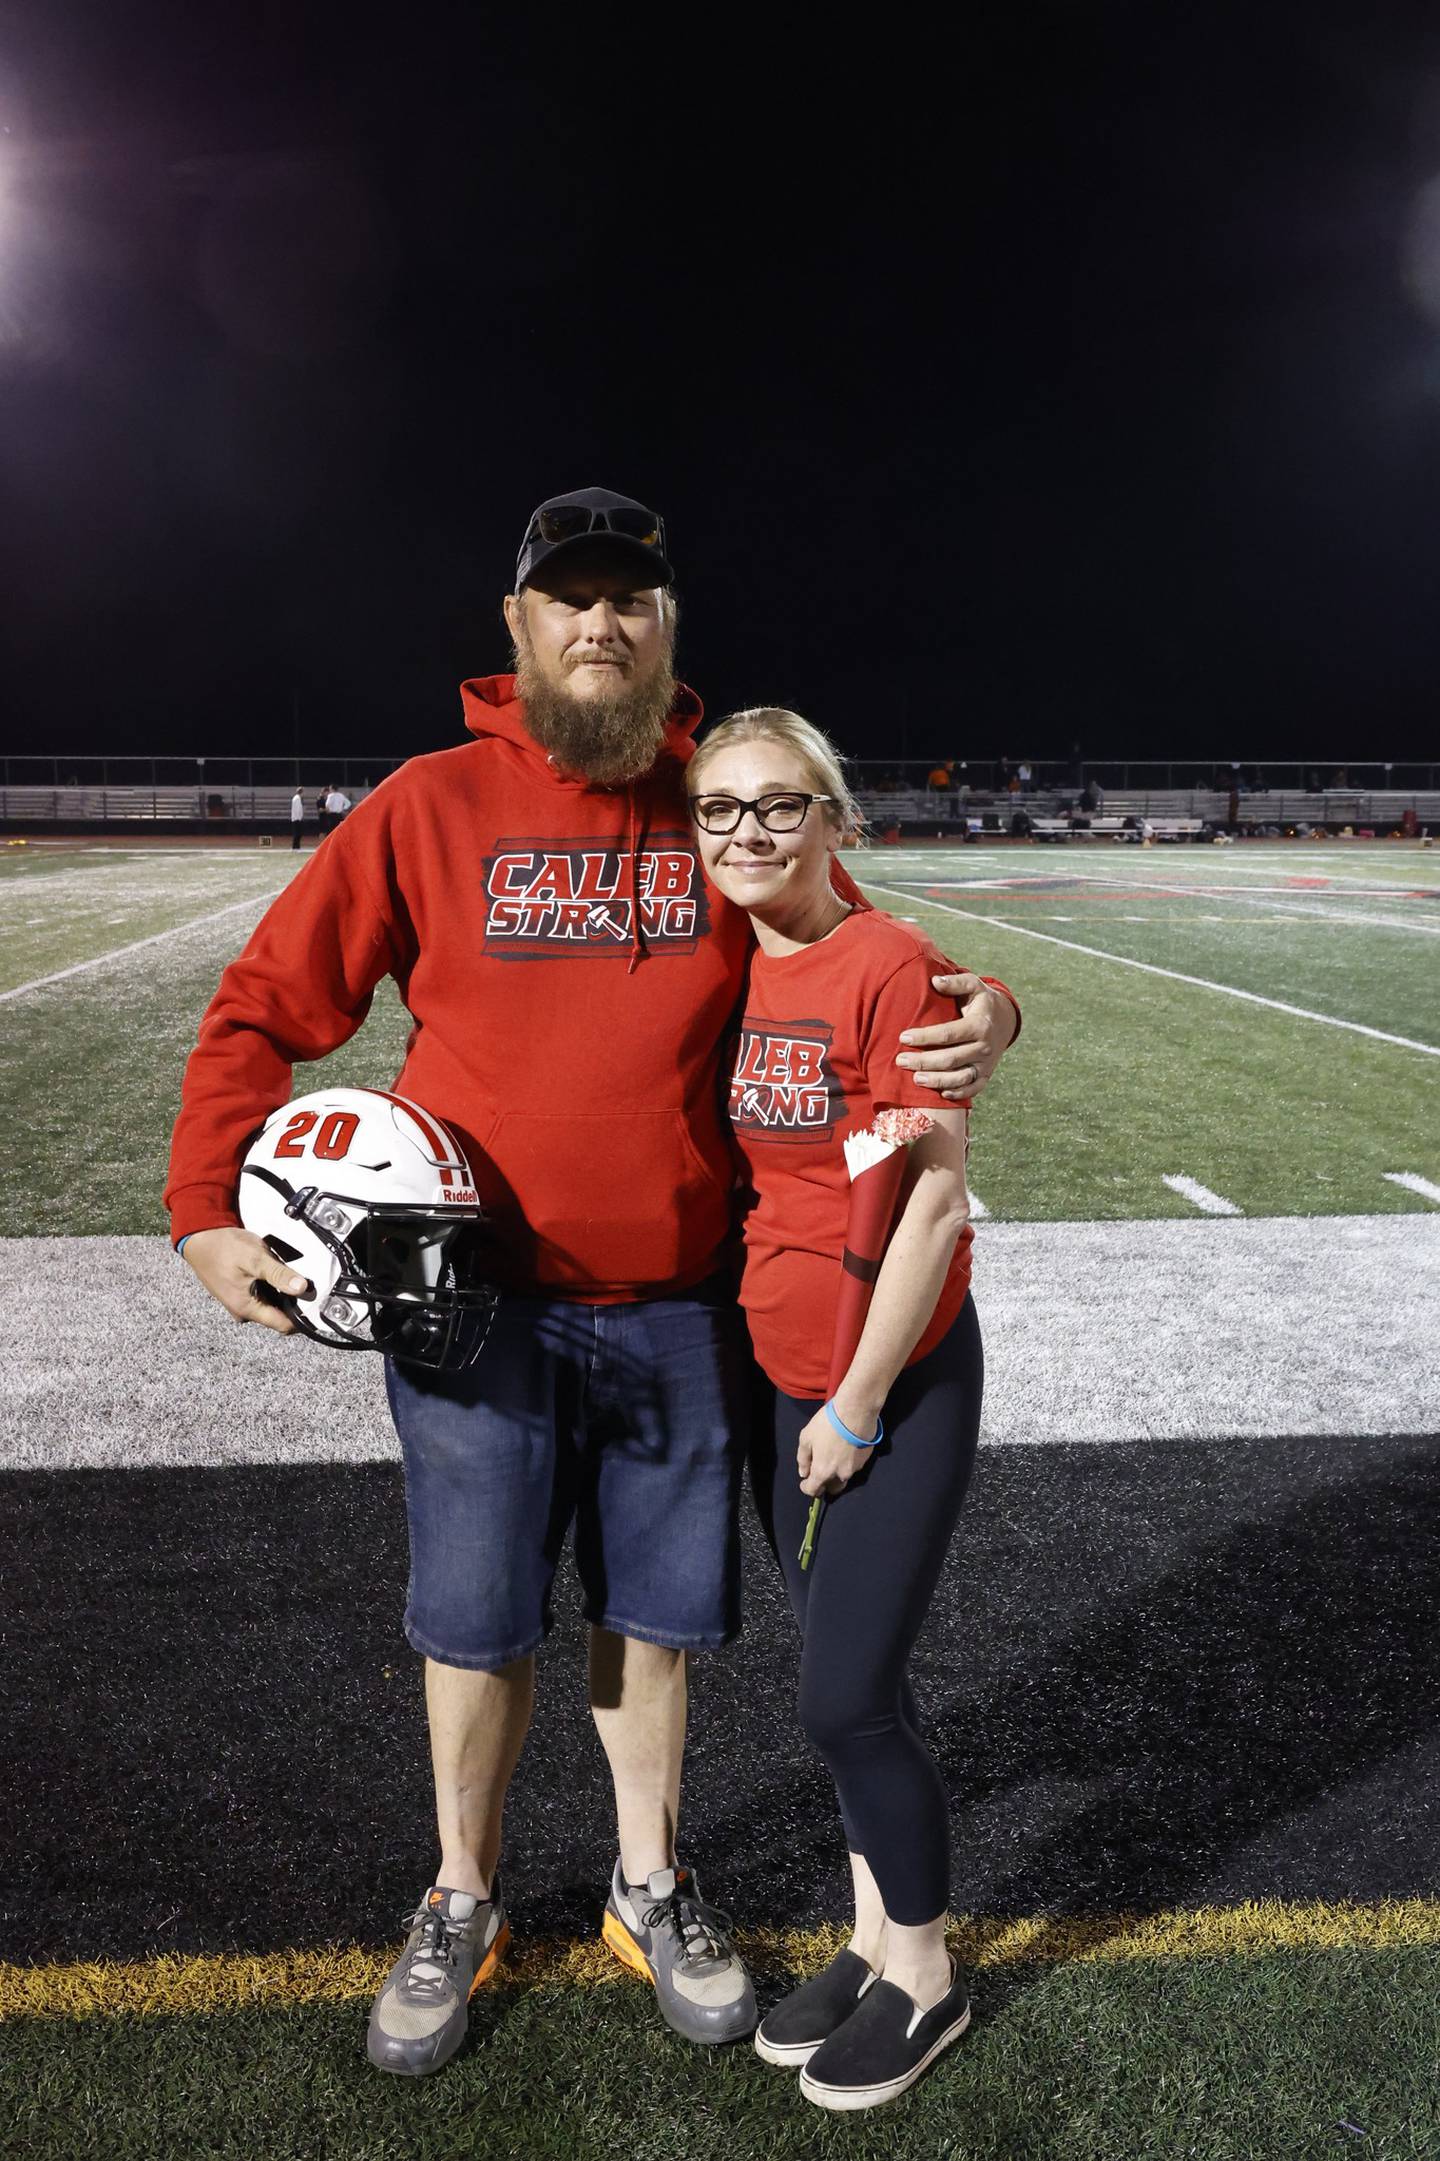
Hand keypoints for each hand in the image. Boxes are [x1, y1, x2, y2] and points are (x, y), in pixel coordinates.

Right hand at [181, 1227, 309, 1333]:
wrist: (201, 1237)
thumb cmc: (223, 1247)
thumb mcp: (256, 1259)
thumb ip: (279, 1275)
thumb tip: (303, 1288)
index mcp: (247, 1308)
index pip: (284, 1325)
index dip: (302, 1316)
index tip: (315, 1301)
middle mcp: (243, 1311)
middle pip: (279, 1314)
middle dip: (292, 1299)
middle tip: (300, 1278)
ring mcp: (241, 1302)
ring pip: (272, 1302)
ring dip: (281, 1289)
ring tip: (282, 1270)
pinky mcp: (240, 1293)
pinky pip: (262, 1294)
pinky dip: (270, 1284)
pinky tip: (270, 1269)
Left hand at [797, 1402, 878, 1498]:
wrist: (856, 1411)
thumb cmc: (827, 1423)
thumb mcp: (806, 1437)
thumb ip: (803, 1458)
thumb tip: (804, 1473)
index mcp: (823, 1472)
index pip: (813, 1491)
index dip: (806, 1488)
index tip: (804, 1481)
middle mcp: (840, 1475)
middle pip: (832, 1489)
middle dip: (825, 1484)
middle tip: (820, 1469)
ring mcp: (856, 1468)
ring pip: (844, 1477)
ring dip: (837, 1472)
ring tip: (834, 1455)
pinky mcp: (866, 1459)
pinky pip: (854, 1466)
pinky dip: (848, 1462)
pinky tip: (845, 1448)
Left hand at [897, 975, 1018, 1100]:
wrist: (1006, 1019)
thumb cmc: (981, 1001)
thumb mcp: (972, 985)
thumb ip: (955, 982)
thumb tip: (934, 981)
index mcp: (979, 1025)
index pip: (948, 1034)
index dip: (925, 1037)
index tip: (903, 1037)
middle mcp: (984, 1047)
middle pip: (950, 1059)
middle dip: (923, 1062)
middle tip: (900, 1061)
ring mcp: (986, 1063)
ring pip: (960, 1078)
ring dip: (937, 1081)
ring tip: (915, 1079)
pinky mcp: (987, 1075)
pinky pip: (973, 1088)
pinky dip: (958, 1094)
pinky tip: (941, 1093)